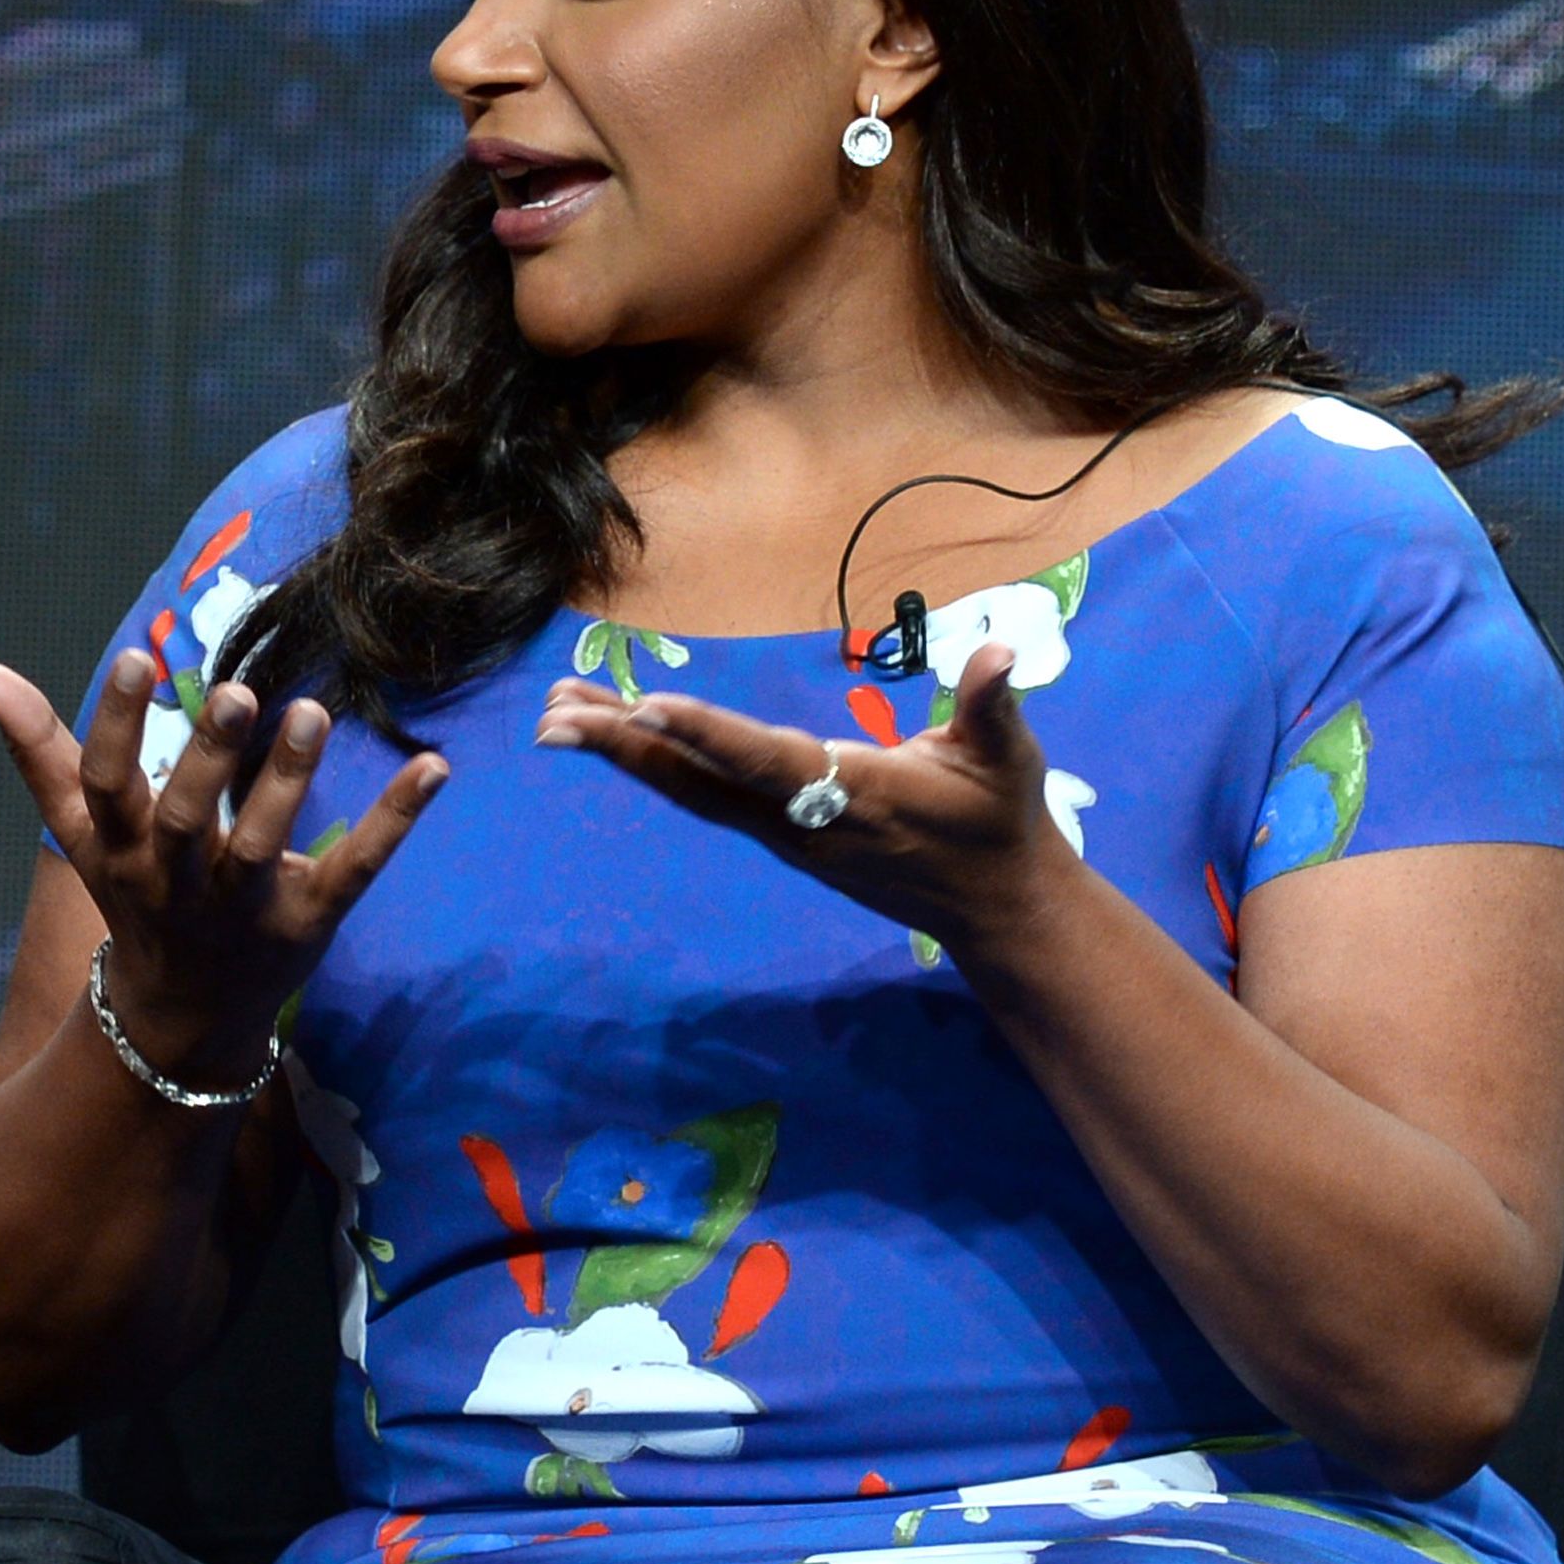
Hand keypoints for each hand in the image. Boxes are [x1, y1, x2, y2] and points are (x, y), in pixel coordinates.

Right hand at [0, 650, 443, 1089]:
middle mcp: (177, 881)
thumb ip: (37, 748)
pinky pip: (353, 870)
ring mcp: (245, 907)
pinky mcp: (309, 922)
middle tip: (238, 691)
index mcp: (121, 849)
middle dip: (210, 759)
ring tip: (312, 713)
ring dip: (289, 783)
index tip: (137, 659)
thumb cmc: (133, 895)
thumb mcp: (83, 829)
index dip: (118, 725)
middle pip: (186, 820)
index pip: (108, 785)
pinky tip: (434, 767)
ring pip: (264, 846)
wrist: (180, 1019)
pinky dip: (395, 822)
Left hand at [537, 640, 1079, 953]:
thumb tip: (1003, 655)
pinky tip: (620, 735)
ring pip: (691, 789)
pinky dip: (656, 763)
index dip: (708, 733)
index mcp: (852, 793)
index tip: (647, 705)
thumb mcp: (1009, 759)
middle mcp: (801, 819)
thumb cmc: (1001, 823)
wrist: (995, 909)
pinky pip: (704, 796)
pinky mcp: (778, 835)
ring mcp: (783, 833)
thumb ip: (994, 705)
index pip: (765, 758)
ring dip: (625, 752)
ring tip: (559, 716)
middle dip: (626, 746)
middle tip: (554, 716)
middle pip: (699, 780)